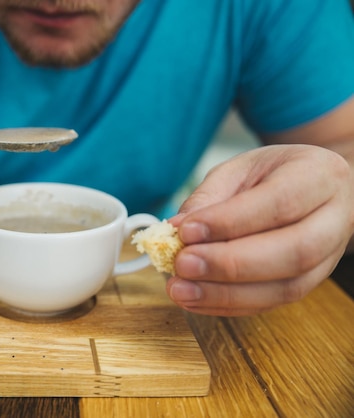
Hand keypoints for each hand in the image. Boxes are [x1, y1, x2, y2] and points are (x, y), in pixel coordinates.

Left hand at [168, 144, 353, 315]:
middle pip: (293, 251)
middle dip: (230, 264)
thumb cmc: (271, 175)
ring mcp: (329, 257)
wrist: (307, 188)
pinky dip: (228, 305)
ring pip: (287, 287)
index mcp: (320, 175)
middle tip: (182, 264)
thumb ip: (208, 197)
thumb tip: (177, 230)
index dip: (231, 221)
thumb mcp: (238, 169)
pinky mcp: (310, 284)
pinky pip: (272, 303)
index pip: (280, 203)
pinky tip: (194, 299)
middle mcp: (335, 219)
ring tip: (180, 289)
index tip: (185, 231)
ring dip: (226, 294)